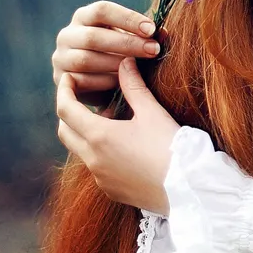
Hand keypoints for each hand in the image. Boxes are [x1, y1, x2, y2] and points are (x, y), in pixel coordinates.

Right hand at [52, 0, 160, 93]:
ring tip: (139, 69)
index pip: (102, 10)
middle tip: (153, 50)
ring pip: (85, 59)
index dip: (127, 18)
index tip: (152, 29)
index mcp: (84, 17)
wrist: (98, 82)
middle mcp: (67, 35)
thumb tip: (164, 33)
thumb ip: (145, 35)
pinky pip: (81, 81)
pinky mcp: (61, 80)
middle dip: (127, 43)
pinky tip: (123, 84)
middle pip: (94, 36)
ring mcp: (60, 58)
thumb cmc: (119, 53)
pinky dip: (104, 82)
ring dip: (116, 65)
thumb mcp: (130, 39)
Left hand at [56, 57, 178, 213]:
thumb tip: (125, 62)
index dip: (64, 90)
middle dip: (69, 112)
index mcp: (99, 136)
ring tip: (111, 120)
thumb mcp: (152, 112)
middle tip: (83, 97)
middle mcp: (93, 159)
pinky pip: (95, 167)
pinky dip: (98, 152)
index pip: (66, 109)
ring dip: (86, 133)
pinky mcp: (110, 190)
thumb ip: (134, 86)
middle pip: (64, 132)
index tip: (69, 78)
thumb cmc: (171, 146)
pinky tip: (122, 146)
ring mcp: (100, 178)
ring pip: (79, 151)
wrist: (188, 187)